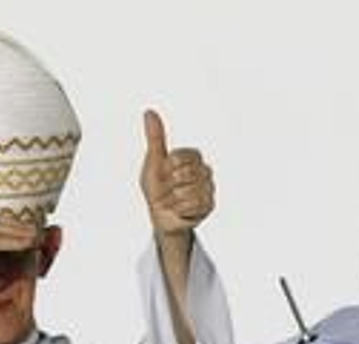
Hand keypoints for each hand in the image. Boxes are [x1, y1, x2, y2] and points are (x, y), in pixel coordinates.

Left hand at [140, 109, 213, 237]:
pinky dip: (180, 209)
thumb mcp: (153, 162)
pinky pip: (193, 204)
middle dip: (168, 185)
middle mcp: (205, 170)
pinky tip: (178, 210)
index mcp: (193, 157)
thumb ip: (155, 137)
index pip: (179, 157)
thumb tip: (149, 112)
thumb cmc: (157, 188)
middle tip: (167, 189)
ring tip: (172, 201)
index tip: (163, 173)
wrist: (160, 216)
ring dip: (172, 199)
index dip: (166, 168)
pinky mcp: (209, 205)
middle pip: (184, 174)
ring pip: (188, 190)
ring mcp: (209, 188)